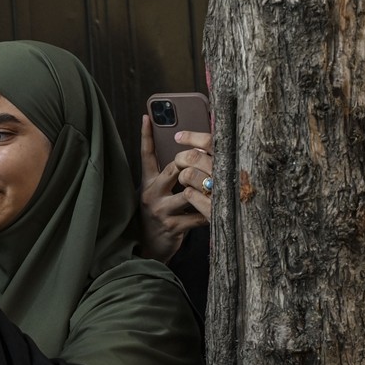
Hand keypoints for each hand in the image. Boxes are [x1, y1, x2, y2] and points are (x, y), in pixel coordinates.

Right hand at [139, 116, 212, 262]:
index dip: (146, 135)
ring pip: (189, 190)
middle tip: (208, 162)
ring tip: (218, 188)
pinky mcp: (173, 226)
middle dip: (193, 163)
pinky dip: (210, 212)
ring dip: (206, 189)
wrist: (148, 248)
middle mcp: (152, 193)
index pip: (146, 155)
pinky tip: (216, 212)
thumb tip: (190, 157)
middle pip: (175, 168)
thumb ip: (169, 177)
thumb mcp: (157, 193)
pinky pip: (198, 214)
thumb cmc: (159, 215)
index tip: (146, 116)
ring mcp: (161, 210)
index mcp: (148, 182)